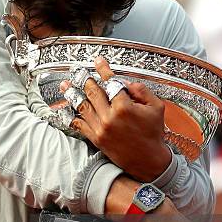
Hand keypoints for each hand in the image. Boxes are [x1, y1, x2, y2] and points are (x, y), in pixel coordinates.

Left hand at [60, 57, 170, 181]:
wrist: (148, 160)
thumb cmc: (154, 134)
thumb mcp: (156, 107)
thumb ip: (141, 91)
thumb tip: (125, 83)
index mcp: (124, 107)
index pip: (111, 83)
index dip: (103, 69)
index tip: (98, 61)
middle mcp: (109, 117)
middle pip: (92, 92)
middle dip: (84, 79)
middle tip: (77, 71)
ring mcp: (100, 128)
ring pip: (82, 107)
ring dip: (72, 94)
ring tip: (65, 86)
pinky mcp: (96, 139)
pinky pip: (79, 125)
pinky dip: (71, 116)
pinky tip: (65, 108)